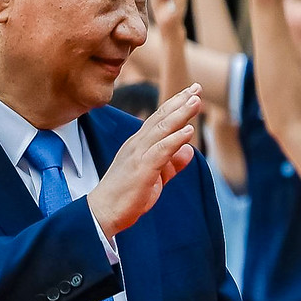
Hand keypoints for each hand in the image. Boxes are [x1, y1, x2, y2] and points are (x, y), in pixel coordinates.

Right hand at [90, 86, 201, 234]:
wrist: (103, 212)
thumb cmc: (128, 195)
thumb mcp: (156, 176)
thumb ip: (172, 163)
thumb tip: (190, 151)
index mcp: (139, 144)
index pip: (159, 119)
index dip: (175, 104)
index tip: (192, 92)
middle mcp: (137, 144)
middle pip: (161, 118)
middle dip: (180, 101)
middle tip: (197, 87)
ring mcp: (138, 155)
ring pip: (162, 129)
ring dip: (180, 114)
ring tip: (196, 100)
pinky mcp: (140, 169)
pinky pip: (160, 151)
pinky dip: (175, 139)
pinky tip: (189, 130)